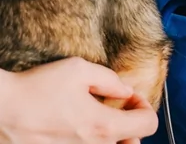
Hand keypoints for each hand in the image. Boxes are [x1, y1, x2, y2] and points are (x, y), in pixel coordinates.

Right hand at [0, 58, 158, 143]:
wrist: (2, 108)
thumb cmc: (38, 87)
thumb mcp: (79, 70)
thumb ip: (111, 80)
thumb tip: (126, 91)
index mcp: (102, 125)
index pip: (148, 125)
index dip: (144, 107)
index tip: (130, 98)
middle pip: (134, 143)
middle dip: (132, 124)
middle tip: (118, 109)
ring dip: (115, 135)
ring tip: (101, 120)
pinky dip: (94, 141)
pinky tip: (81, 128)